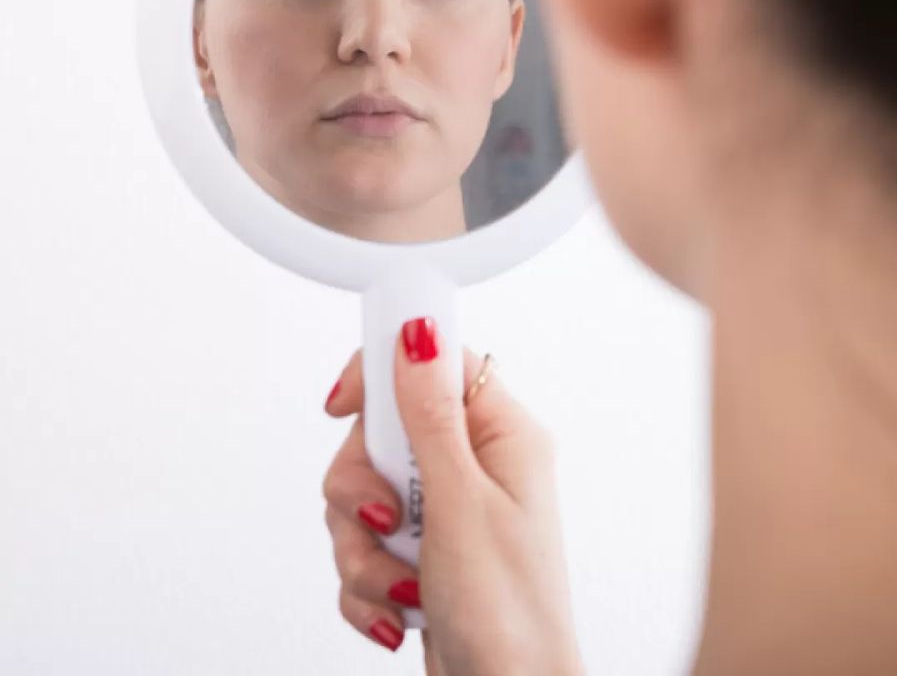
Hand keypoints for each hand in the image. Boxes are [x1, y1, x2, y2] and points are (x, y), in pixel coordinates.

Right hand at [322, 322, 584, 675]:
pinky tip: (398, 610)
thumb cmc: (509, 611)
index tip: (342, 407)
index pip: (433, 362)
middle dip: (363, 490)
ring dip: (364, 549)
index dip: (381, 375)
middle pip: (381, 433)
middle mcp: (472, 462)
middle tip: (388, 521)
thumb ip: (431, 415)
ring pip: (362, 493)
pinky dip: (367, 581)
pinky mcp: (421, 548)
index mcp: (500, 433)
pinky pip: (364, 541)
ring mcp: (444, 507)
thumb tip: (419, 330)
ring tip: (402, 584)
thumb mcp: (462, 503)